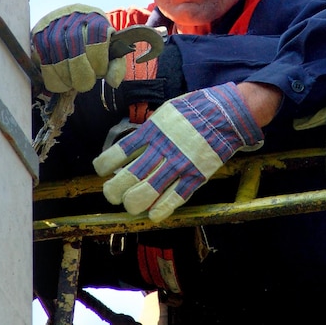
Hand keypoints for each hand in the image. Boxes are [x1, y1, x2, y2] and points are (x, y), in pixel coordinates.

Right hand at [31, 4, 125, 92]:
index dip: (99, 63)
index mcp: (95, 19)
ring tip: (73, 83)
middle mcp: (73, 20)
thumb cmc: (93, 39)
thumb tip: (113, 82)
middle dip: (82, 75)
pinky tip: (62, 81)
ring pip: (58, 59)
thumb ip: (116, 64)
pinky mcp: (39, 37)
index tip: (100, 72)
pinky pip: (44, 63)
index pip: (97, 43)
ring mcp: (53, 27)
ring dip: (67, 79)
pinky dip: (53, 78)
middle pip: (76, 52)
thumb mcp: (109, 47)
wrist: (71, 21)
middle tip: (85, 84)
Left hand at [93, 82, 263, 221]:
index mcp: (152, 130)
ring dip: (133, 203)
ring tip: (130, 205)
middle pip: (129, 176)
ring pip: (148, 191)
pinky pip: (175, 198)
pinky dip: (162, 209)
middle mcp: (162, 148)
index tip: (101, 170)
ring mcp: (179, 164)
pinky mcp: (196, 175)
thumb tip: (131, 146)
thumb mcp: (165, 112)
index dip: (105, 165)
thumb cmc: (193, 110)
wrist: (225, 113)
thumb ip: (149, 130)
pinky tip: (153, 214)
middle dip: (114, 190)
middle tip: (112, 194)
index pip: (120, 151)